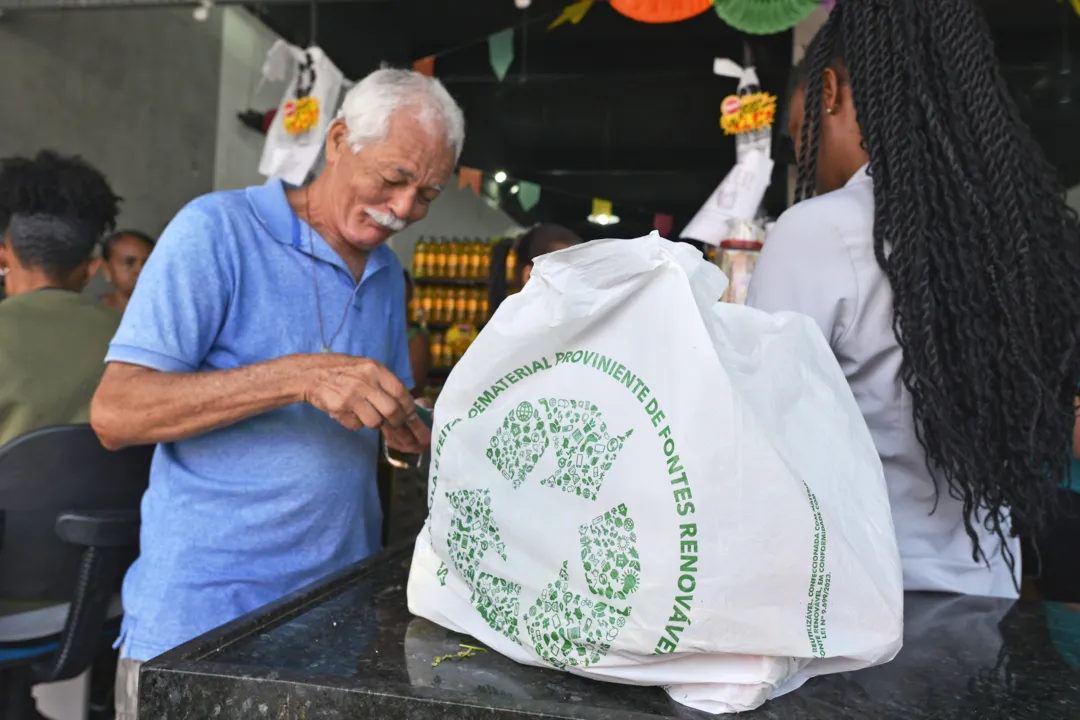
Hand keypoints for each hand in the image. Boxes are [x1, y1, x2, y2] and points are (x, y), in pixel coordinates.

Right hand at [304, 355, 430, 449]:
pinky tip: (349, 413)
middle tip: (395, 424)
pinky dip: (356, 424)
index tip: (410, 416)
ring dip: (375, 423)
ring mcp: (351, 396)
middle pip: (392, 411)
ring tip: (366, 414)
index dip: (408, 409)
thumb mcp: (366, 368)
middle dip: (397, 422)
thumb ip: (385, 384)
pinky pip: (357, 425)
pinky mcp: (339, 408)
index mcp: (375, 369)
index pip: (401, 393)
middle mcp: (365, 382)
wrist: (310, 373)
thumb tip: (407, 408)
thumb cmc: (343, 371)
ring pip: (375, 422)